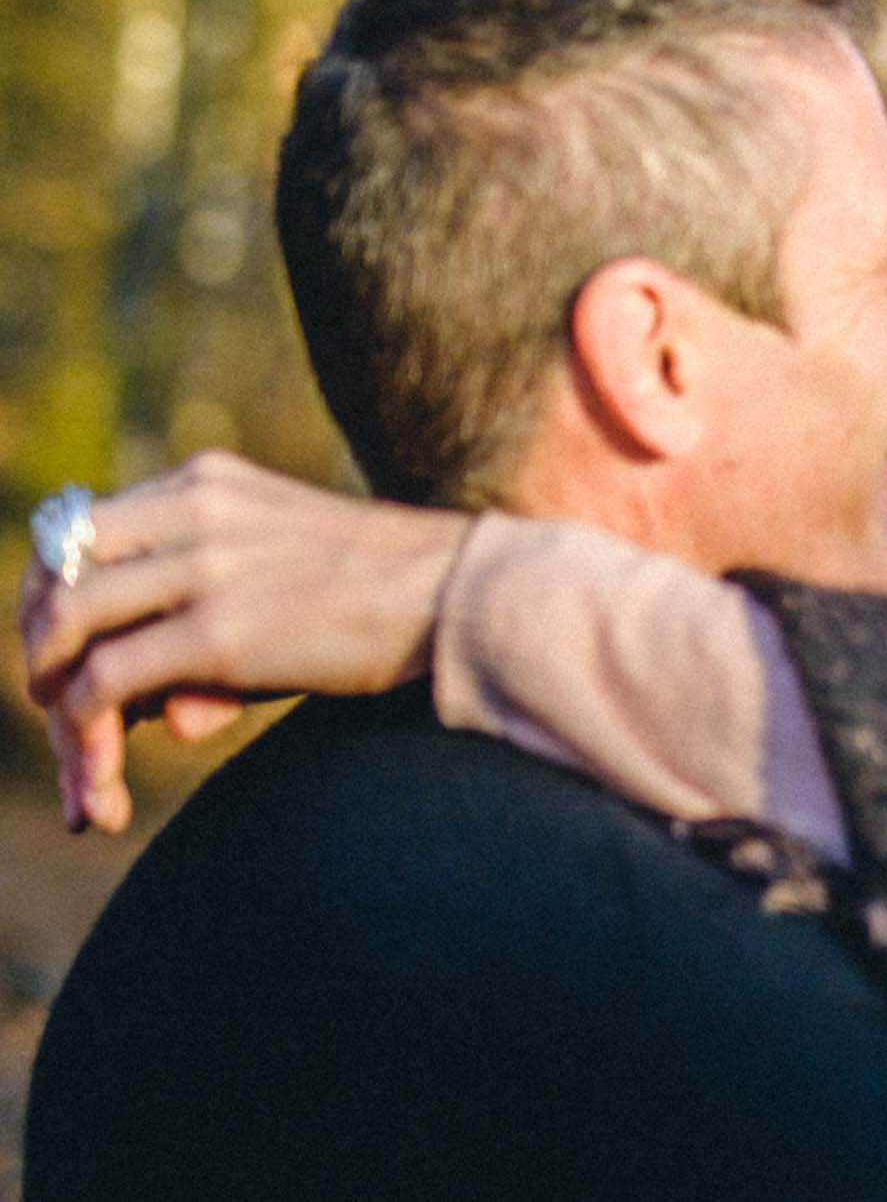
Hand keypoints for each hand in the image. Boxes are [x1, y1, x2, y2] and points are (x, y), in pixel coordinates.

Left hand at [17, 451, 469, 832]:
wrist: (466, 595)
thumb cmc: (390, 598)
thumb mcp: (285, 579)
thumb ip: (215, 626)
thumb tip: (173, 720)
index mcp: (207, 482)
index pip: (81, 529)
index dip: (55, 596)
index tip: (67, 654)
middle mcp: (192, 509)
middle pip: (54, 569)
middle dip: (40, 644)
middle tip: (55, 703)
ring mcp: (203, 567)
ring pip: (64, 626)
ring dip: (52, 696)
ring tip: (79, 752)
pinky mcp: (218, 632)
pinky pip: (105, 683)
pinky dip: (86, 736)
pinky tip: (106, 783)